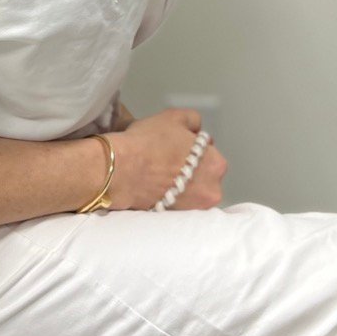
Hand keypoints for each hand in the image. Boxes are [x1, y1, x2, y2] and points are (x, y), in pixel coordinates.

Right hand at [106, 106, 227, 210]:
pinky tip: (156, 187)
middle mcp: (212, 190)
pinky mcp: (175, 218)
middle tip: (167, 160)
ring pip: (191, 191)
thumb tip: (196, 130)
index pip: (208, 151)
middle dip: (190, 168)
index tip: (175, 146)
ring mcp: (194, 208)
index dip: (191, 146)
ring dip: (182, 184)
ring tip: (160, 174)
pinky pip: (177, 204)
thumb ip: (194, 120)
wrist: (120, 169)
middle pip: (203, 174)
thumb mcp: (174, 117)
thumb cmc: (148, 142)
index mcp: (216, 164)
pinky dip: (171, 196)